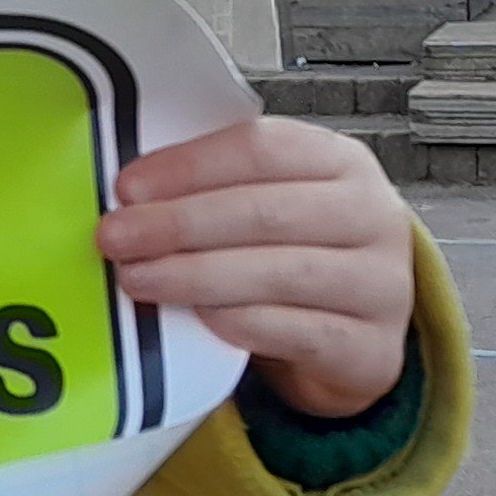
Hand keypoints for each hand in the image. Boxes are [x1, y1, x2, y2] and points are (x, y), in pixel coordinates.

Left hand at [97, 116, 416, 417]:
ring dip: (195, 275)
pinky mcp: (369, 347)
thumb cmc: (301, 257)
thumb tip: (132, 195)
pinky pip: (295, 331)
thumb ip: (220, 191)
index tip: (129, 186)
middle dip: (179, 224)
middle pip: (267, 211)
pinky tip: (196, 318)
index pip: (263, 149)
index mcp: (342, 162)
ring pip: (280, 273)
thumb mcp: (276, 207)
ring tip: (137, 279)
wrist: (358, 337)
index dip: (190, 166)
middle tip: (116, 237)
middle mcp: (371, 216)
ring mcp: (379, 284)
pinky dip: (239, 322)